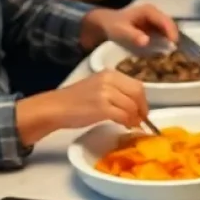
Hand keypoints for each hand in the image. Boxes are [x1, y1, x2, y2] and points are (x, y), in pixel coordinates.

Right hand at [15, 71, 148, 145]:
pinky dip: (127, 122)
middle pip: (137, 93)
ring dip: (135, 117)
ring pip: (131, 106)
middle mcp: (109, 80)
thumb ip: (117, 92)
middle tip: (140, 119)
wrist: (56, 107)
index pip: (136, 85)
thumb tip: (136, 106)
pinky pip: (123, 115)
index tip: (142, 110)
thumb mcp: (99, 88)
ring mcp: (105, 93)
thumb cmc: (76, 100)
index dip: (143, 100)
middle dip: (142, 108)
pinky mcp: (101, 107)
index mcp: (110, 73)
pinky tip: (125, 126)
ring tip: (131, 124)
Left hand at [81, 4, 178, 50]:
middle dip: (175, 40)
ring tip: (174, 57)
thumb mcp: (121, 31)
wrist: (107, 25)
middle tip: (176, 55)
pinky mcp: (157, 30)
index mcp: (150, 11)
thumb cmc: (114, 26)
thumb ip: (132, 35)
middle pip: (172, 27)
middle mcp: (157, 14)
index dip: (172, 33)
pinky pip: (166, 37)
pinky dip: (168, 45)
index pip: (166, 21)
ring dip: (172, 44)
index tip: (174, 47)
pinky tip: (166, 55)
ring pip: (171, 32)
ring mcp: (158, 22)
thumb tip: (146, 41)